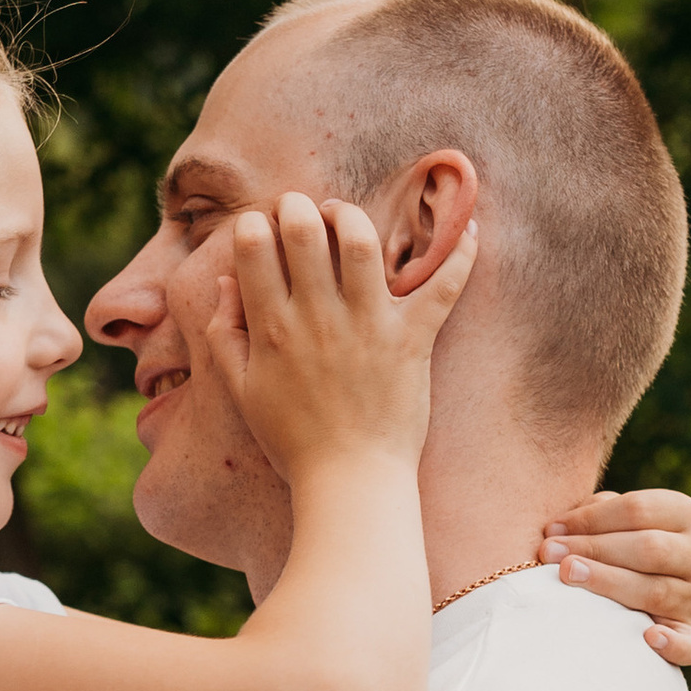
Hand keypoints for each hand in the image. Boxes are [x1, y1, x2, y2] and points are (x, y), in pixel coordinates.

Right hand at [205, 192, 477, 487]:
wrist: (350, 484)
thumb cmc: (292, 443)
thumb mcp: (243, 392)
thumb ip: (225, 335)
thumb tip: (225, 283)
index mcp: (272, 330)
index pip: (254, 250)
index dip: (254, 226)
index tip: (260, 228)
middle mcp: (318, 319)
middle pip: (304, 232)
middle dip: (298, 206)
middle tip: (301, 209)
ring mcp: (368, 326)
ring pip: (361, 243)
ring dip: (351, 216)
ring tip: (344, 216)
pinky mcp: (412, 340)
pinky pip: (442, 287)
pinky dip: (459, 253)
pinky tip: (465, 225)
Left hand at [540, 487, 690, 665]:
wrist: (623, 588)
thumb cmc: (606, 544)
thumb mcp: (604, 519)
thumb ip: (590, 515)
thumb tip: (557, 533)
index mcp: (680, 514)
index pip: (639, 510)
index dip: (592, 519)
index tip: (552, 530)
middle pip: (650, 548)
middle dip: (595, 549)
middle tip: (550, 553)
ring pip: (656, 591)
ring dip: (609, 583)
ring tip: (569, 576)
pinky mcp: (686, 633)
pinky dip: (673, 644)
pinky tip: (649, 637)